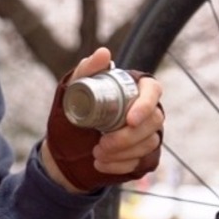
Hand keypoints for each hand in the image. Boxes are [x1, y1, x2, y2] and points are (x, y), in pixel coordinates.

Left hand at [43, 47, 163, 192]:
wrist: (64, 150)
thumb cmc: (70, 116)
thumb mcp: (72, 91)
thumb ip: (86, 71)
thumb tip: (104, 53)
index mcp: (134, 89)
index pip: (153, 90)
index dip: (146, 105)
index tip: (130, 120)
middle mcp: (146, 110)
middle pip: (154, 121)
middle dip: (128, 137)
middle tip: (101, 144)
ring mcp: (148, 134)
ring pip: (150, 143)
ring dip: (122, 152)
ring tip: (96, 154)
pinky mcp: (144, 156)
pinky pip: (143, 162)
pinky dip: (121, 166)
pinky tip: (101, 165)